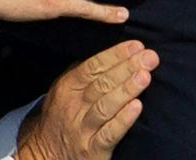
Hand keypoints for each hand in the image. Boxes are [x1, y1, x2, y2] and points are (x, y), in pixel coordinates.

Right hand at [16, 40, 159, 159]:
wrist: (45, 155)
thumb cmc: (63, 115)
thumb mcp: (65, 91)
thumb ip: (85, 72)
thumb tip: (116, 51)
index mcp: (67, 87)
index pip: (92, 67)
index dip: (115, 55)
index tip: (137, 45)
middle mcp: (73, 107)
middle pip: (102, 84)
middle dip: (127, 68)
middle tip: (150, 57)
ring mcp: (82, 129)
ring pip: (105, 107)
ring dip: (126, 90)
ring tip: (145, 76)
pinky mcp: (92, 150)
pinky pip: (108, 134)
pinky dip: (123, 120)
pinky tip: (137, 107)